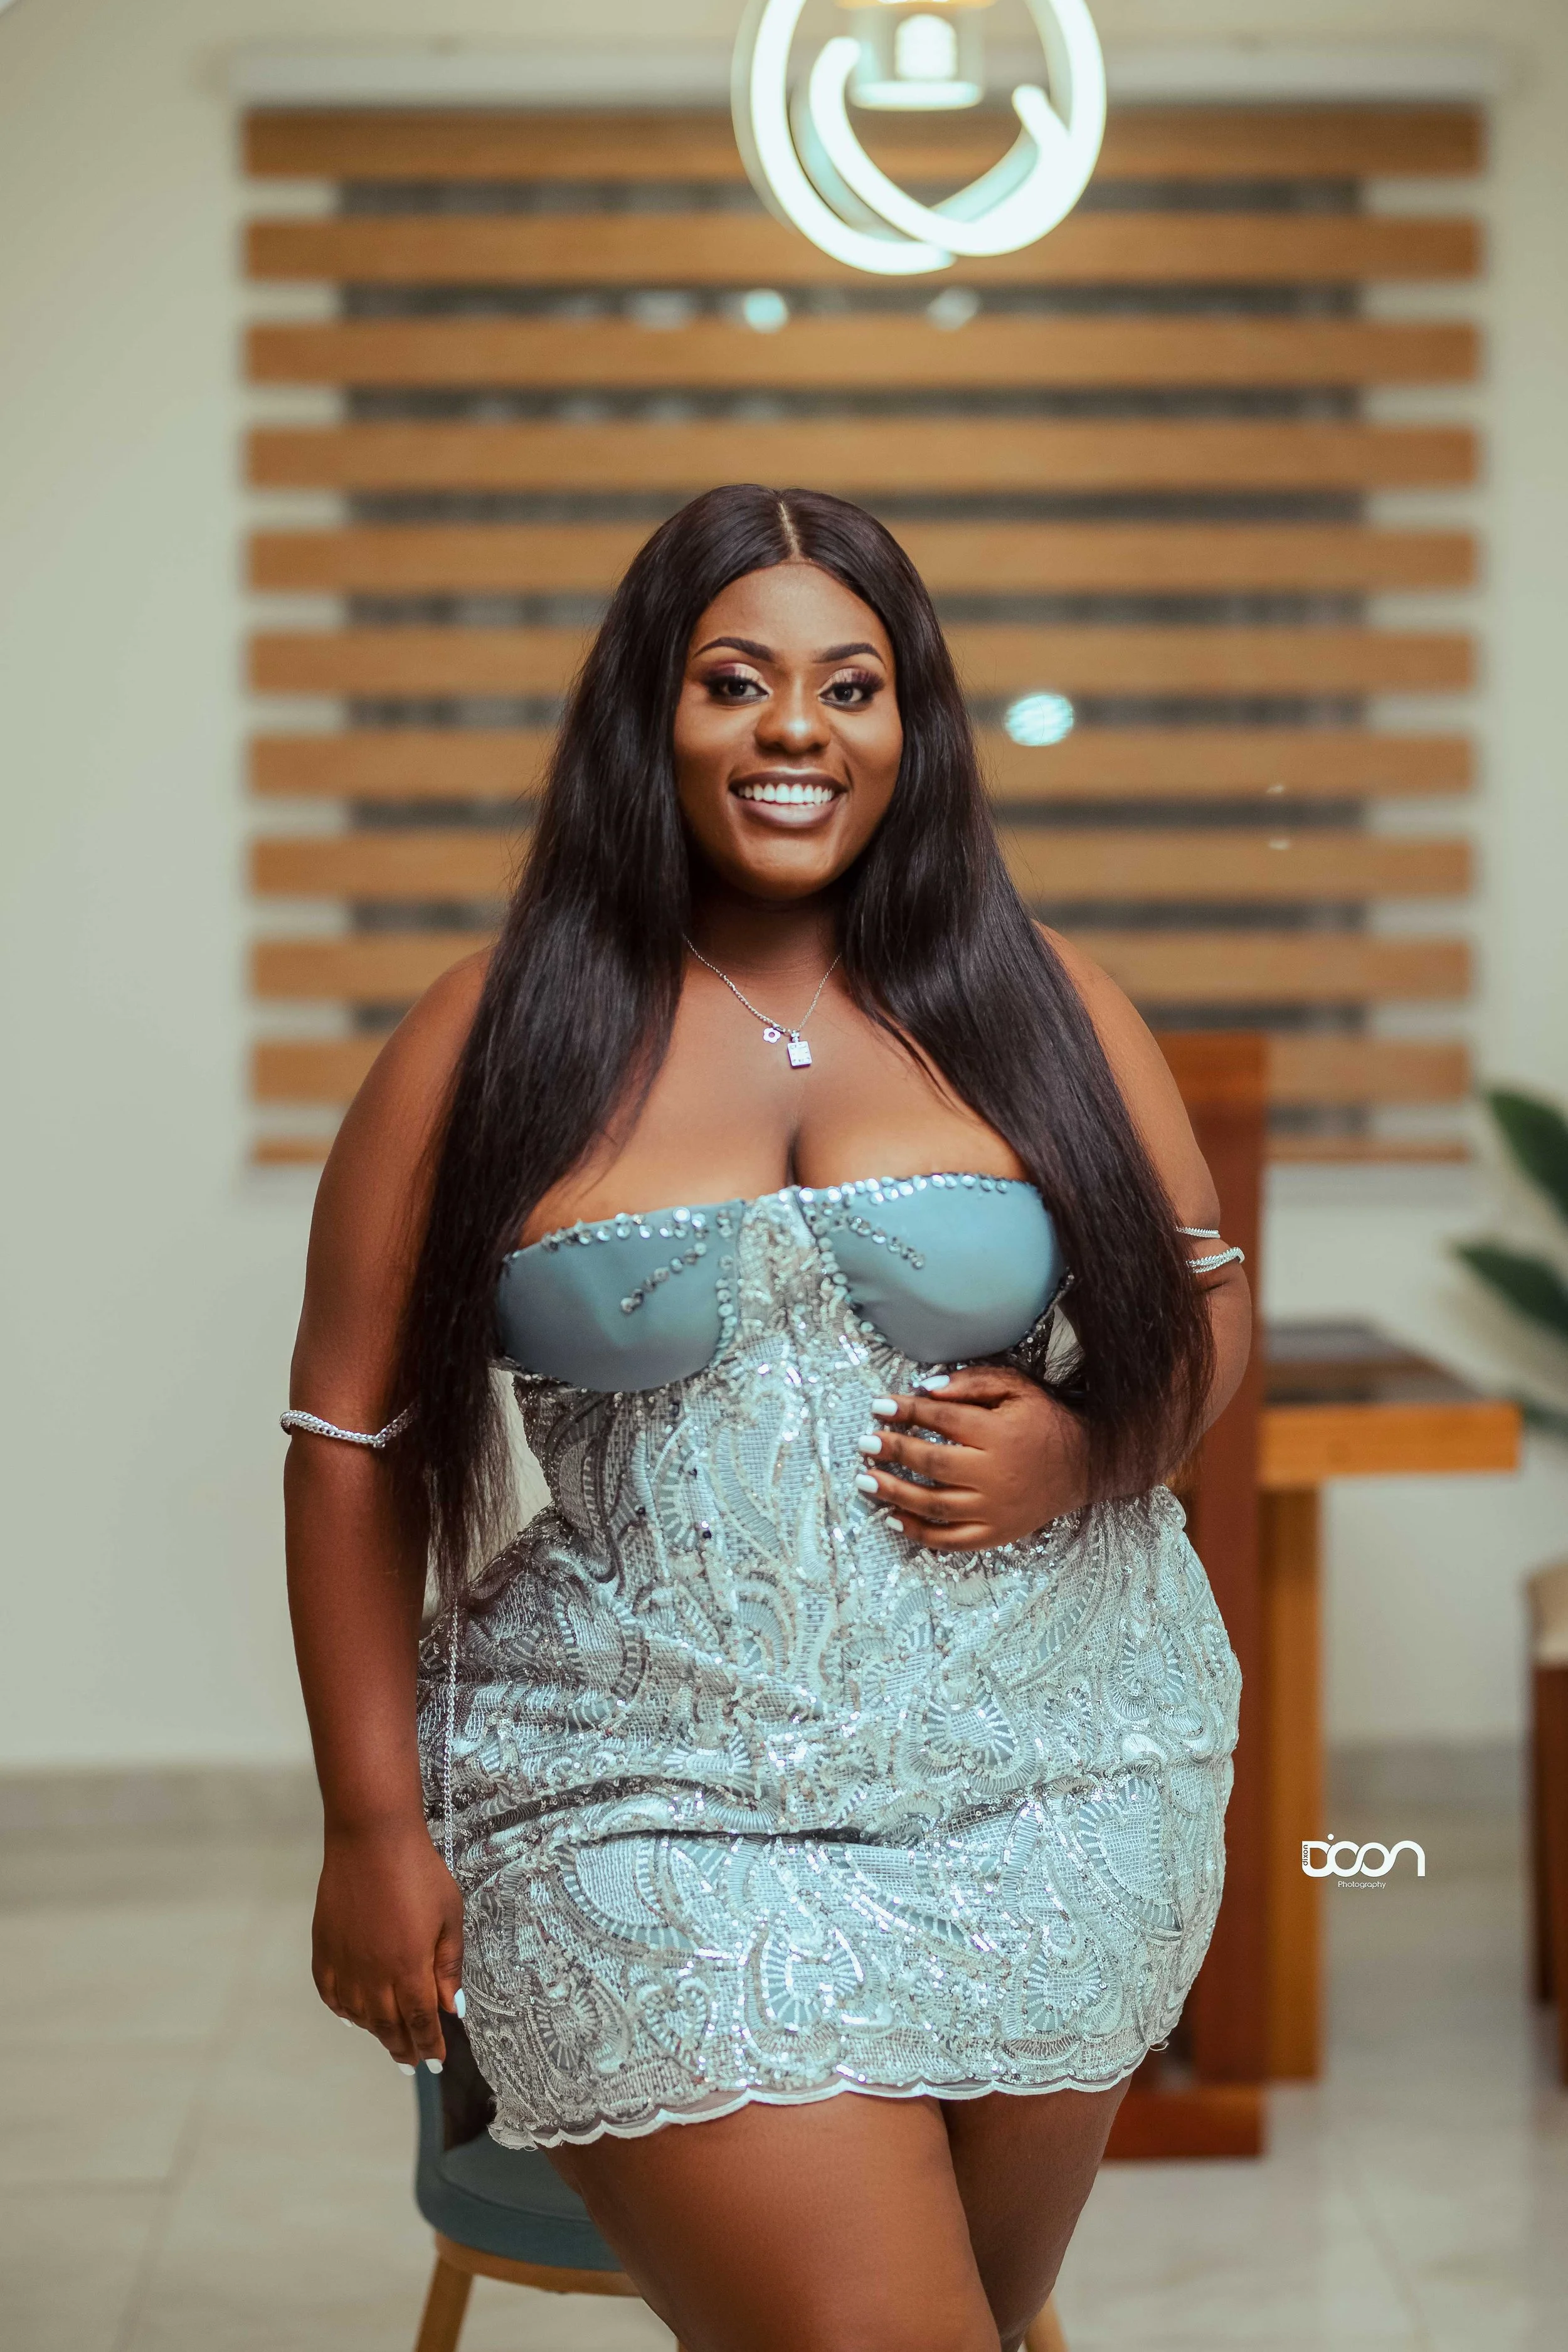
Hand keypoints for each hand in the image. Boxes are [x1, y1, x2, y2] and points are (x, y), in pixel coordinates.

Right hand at [312, 1819, 463, 2071]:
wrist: (371, 1839)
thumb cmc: (419, 1872)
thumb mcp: (449, 1916)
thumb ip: (448, 1966)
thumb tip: (451, 2008)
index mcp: (409, 1969)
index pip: (421, 2022)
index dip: (430, 2045)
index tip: (437, 2061)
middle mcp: (374, 1975)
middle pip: (388, 2026)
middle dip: (404, 2047)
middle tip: (413, 2061)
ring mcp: (346, 1964)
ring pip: (360, 2015)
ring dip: (376, 2031)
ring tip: (390, 2038)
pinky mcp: (325, 1949)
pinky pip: (332, 1994)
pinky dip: (343, 2011)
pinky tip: (353, 2015)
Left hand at [854, 1366, 1087, 1550]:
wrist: (1084, 1464)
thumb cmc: (1044, 1420)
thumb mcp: (1016, 1388)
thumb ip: (972, 1383)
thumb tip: (926, 1388)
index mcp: (999, 1433)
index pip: (942, 1419)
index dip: (907, 1411)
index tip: (879, 1406)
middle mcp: (995, 1474)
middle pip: (933, 1463)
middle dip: (893, 1451)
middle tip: (864, 1442)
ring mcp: (995, 1509)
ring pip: (936, 1505)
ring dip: (895, 1493)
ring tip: (865, 1481)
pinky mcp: (997, 1533)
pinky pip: (952, 1540)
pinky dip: (919, 1533)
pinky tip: (892, 1519)